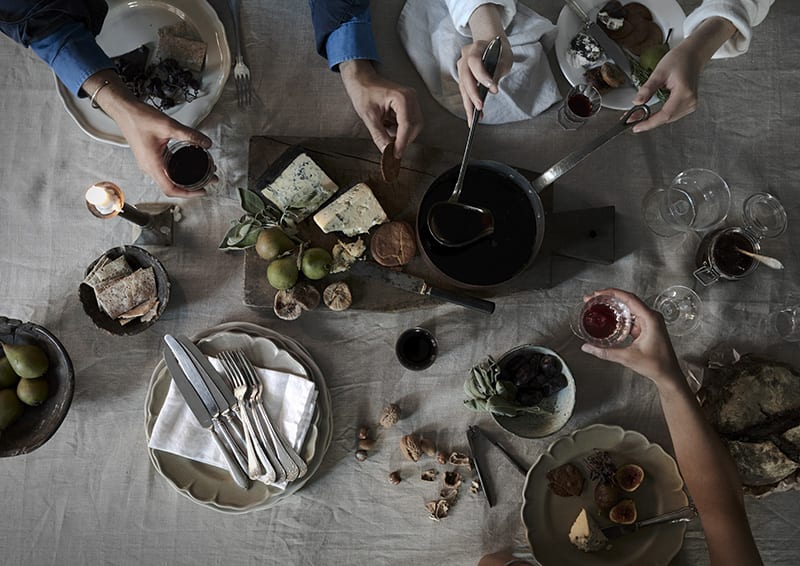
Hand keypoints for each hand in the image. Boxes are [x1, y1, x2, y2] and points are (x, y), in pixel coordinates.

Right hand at [83, 70, 211, 197]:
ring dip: (186, 177)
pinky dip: (178, 170)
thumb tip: (206, 143)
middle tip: (210, 179)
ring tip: (204, 171)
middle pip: (172, 186)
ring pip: (169, 178)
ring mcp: (148, 163)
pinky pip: (165, 170)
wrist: (124, 110)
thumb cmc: (139, 117)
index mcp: (152, 164)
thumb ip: (189, 135)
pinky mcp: (149, 158)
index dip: (188, 194)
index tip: (202, 191)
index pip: (170, 189)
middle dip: (193, 185)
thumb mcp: (168, 126)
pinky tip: (189, 163)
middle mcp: (149, 167)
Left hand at [339, 60, 422, 158]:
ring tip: (387, 132)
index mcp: (401, 98)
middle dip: (404, 139)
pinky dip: (402, 129)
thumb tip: (387, 151)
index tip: (396, 154)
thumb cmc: (364, 92)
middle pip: (415, 126)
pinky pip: (411, 121)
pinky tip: (389, 126)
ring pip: (415, 125)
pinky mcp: (410, 104)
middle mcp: (411, 97)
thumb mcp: (368, 116)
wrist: (362, 80)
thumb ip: (379, 135)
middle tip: (392, 149)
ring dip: (403, 134)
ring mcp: (412, 100)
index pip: (407, 125)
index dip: (402, 142)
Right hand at [456, 34, 512, 123]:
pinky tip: (474, 115)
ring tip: (474, 119)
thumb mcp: (504, 58)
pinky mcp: (463, 78)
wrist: (490, 44)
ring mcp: (461, 68)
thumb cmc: (499, 51)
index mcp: (475, 47)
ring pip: (463, 87)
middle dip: (472, 94)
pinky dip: (469, 103)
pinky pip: (465, 92)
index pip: (474, 61)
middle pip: (465, 77)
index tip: (493, 89)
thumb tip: (492, 89)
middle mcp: (464, 57)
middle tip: (480, 108)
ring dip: (468, 104)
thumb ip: (498, 71)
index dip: (482, 75)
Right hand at [579, 288, 682, 385]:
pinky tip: (608, 318)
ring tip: (598, 306)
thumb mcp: (628, 358)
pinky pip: (631, 317)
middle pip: (628, 300)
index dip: (612, 293)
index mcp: (650, 319)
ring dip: (613, 306)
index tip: (597, 294)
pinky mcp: (647, 327)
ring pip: (629, 308)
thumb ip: (605, 352)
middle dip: (609, 298)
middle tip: (593, 299)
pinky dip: (619, 316)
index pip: (629, 299)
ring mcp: (649, 321)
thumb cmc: (656, 365)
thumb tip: (588, 347)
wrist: (668, 374)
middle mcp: (651, 317)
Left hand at [630, 42, 702, 132]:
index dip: (649, 123)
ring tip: (636, 116)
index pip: (665, 114)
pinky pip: (671, 114)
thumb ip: (647, 88)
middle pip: (666, 118)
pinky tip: (648, 113)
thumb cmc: (679, 60)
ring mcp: (691, 104)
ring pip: (668, 118)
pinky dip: (658, 115)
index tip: (636, 127)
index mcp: (684, 93)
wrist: (692, 55)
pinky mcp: (688, 105)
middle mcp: (690, 101)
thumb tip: (636, 102)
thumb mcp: (659, 72)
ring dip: (652, 119)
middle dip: (647, 121)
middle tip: (630, 120)